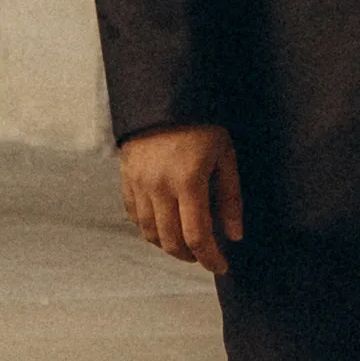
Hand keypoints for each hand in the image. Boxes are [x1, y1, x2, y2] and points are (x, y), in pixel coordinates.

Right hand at [119, 121, 244, 273]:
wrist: (165, 94)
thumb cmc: (202, 123)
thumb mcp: (225, 156)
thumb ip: (230, 198)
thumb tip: (233, 236)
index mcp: (188, 182)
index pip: (197, 237)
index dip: (210, 258)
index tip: (222, 266)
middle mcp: (159, 187)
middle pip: (171, 241)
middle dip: (190, 256)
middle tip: (204, 255)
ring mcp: (139, 183)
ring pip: (149, 233)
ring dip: (168, 245)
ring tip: (185, 243)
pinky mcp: (126, 177)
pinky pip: (133, 215)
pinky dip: (148, 228)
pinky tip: (164, 225)